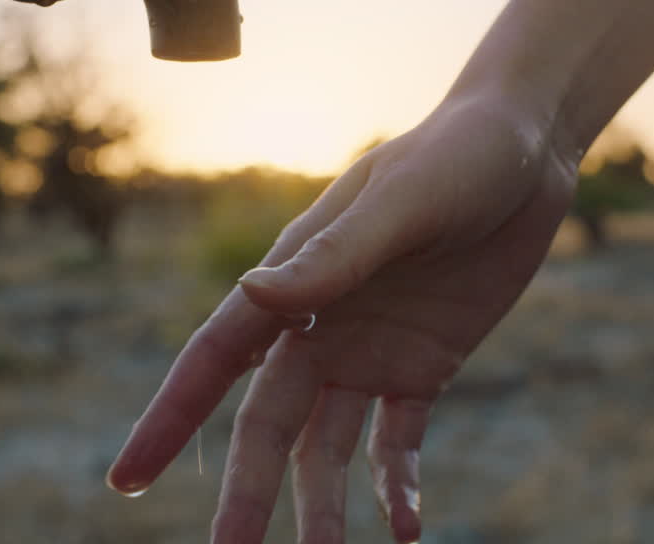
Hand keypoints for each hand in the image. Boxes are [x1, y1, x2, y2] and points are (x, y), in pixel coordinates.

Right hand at [107, 93, 578, 542]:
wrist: (527, 147)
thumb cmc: (455, 156)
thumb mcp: (400, 203)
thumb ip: (333, 258)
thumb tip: (249, 295)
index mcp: (294, 281)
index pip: (215, 360)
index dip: (169, 419)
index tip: (127, 480)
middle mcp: (319, 324)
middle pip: (269, 424)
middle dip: (247, 493)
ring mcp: (369, 350)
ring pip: (329, 447)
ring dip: (323, 507)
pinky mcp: (423, 365)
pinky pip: (399, 441)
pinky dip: (397, 486)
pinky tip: (407, 530)